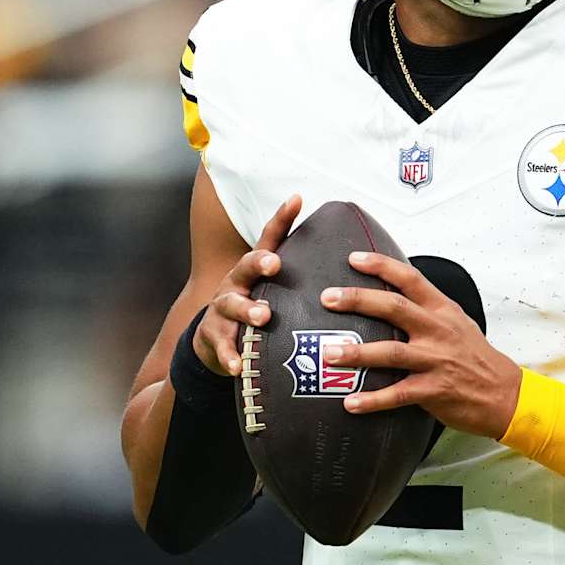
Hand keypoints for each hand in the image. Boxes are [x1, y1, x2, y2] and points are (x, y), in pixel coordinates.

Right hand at [193, 194, 301, 376]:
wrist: (214, 342)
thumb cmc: (255, 309)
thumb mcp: (272, 289)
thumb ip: (300, 277)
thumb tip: (351, 261)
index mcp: (255, 271)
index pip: (269, 239)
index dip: (281, 218)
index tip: (297, 199)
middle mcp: (236, 284)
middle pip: (245, 268)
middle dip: (259, 264)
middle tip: (274, 264)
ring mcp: (222, 310)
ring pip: (232, 306)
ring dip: (247, 310)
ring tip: (262, 316)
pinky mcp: (214, 337)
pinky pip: (222, 347)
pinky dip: (230, 355)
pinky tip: (239, 365)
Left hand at [320, 251, 521, 439]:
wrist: (506, 394)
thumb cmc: (477, 358)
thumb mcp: (457, 322)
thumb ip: (428, 308)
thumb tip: (394, 293)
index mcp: (442, 311)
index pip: (410, 279)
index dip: (381, 266)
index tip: (353, 259)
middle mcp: (437, 331)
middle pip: (394, 308)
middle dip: (358, 300)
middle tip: (328, 298)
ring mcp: (435, 361)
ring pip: (391, 352)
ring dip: (357, 353)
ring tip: (329, 354)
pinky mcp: (434, 390)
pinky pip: (398, 394)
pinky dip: (373, 399)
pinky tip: (351, 402)